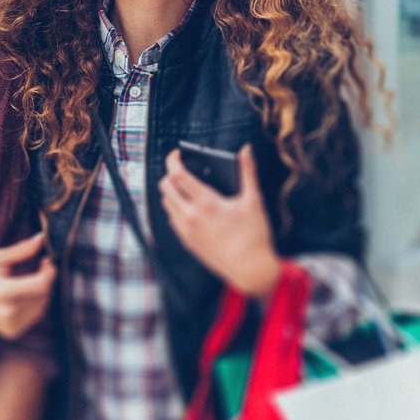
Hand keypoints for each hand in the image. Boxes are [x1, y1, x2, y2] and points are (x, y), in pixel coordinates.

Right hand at [0, 230, 54, 338]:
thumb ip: (21, 250)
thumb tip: (41, 239)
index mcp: (1, 292)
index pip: (40, 285)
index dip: (49, 272)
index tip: (47, 261)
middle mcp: (6, 312)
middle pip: (43, 295)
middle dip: (46, 280)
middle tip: (40, 268)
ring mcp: (9, 325)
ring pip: (42, 307)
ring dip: (42, 292)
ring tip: (29, 280)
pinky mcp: (11, 332)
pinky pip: (34, 317)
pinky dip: (35, 304)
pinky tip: (24, 295)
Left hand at [160, 146, 283, 295]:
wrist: (250, 269)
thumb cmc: (254, 234)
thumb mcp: (253, 200)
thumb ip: (248, 172)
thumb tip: (246, 149)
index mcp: (206, 204)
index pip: (177, 176)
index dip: (173, 160)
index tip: (177, 154)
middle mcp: (191, 217)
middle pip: (166, 188)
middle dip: (170, 174)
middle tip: (182, 169)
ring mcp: (187, 231)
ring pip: (166, 204)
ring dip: (172, 192)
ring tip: (186, 186)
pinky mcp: (188, 243)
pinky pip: (173, 220)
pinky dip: (176, 208)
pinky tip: (190, 207)